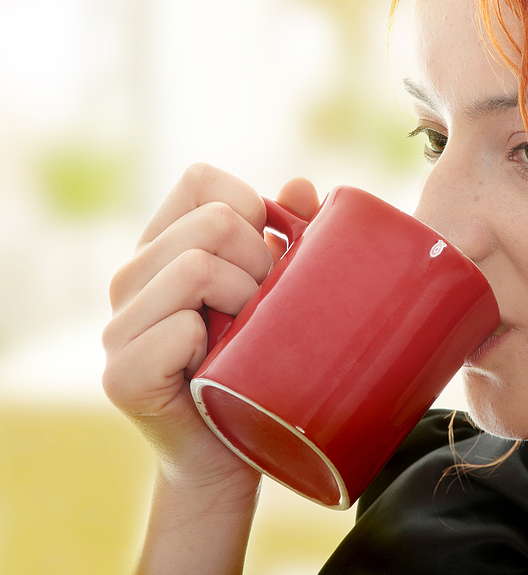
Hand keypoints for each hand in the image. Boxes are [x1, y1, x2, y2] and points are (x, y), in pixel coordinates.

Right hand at [102, 163, 319, 491]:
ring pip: (197, 267)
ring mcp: (118, 326)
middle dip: (262, 261)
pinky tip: (214, 365)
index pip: (201, 180)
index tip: (269, 253)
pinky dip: (213, 345)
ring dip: (245, 301)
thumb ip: (287, 235)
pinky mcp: (122, 375)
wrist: (231, 453)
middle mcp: (131, 278)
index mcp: (163, 247)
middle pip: (213, 221)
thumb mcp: (274, 291)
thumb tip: (304, 186)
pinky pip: (180, 329)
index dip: (249, 206)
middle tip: (265, 307)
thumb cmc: (257, 364)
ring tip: (246, 335)